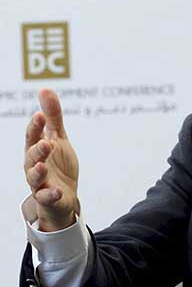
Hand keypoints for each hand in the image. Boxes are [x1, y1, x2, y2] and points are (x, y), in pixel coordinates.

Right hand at [24, 88, 79, 231]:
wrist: (64, 196)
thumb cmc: (58, 164)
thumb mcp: (58, 138)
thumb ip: (53, 117)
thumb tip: (45, 89)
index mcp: (36, 149)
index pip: (33, 136)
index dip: (35, 126)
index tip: (40, 115)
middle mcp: (34, 165)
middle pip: (32, 157)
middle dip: (37, 149)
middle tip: (46, 142)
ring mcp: (40, 183)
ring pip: (34, 177)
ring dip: (38, 172)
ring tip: (43, 166)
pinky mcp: (48, 198)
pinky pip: (46, 197)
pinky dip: (50, 194)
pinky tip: (58, 191)